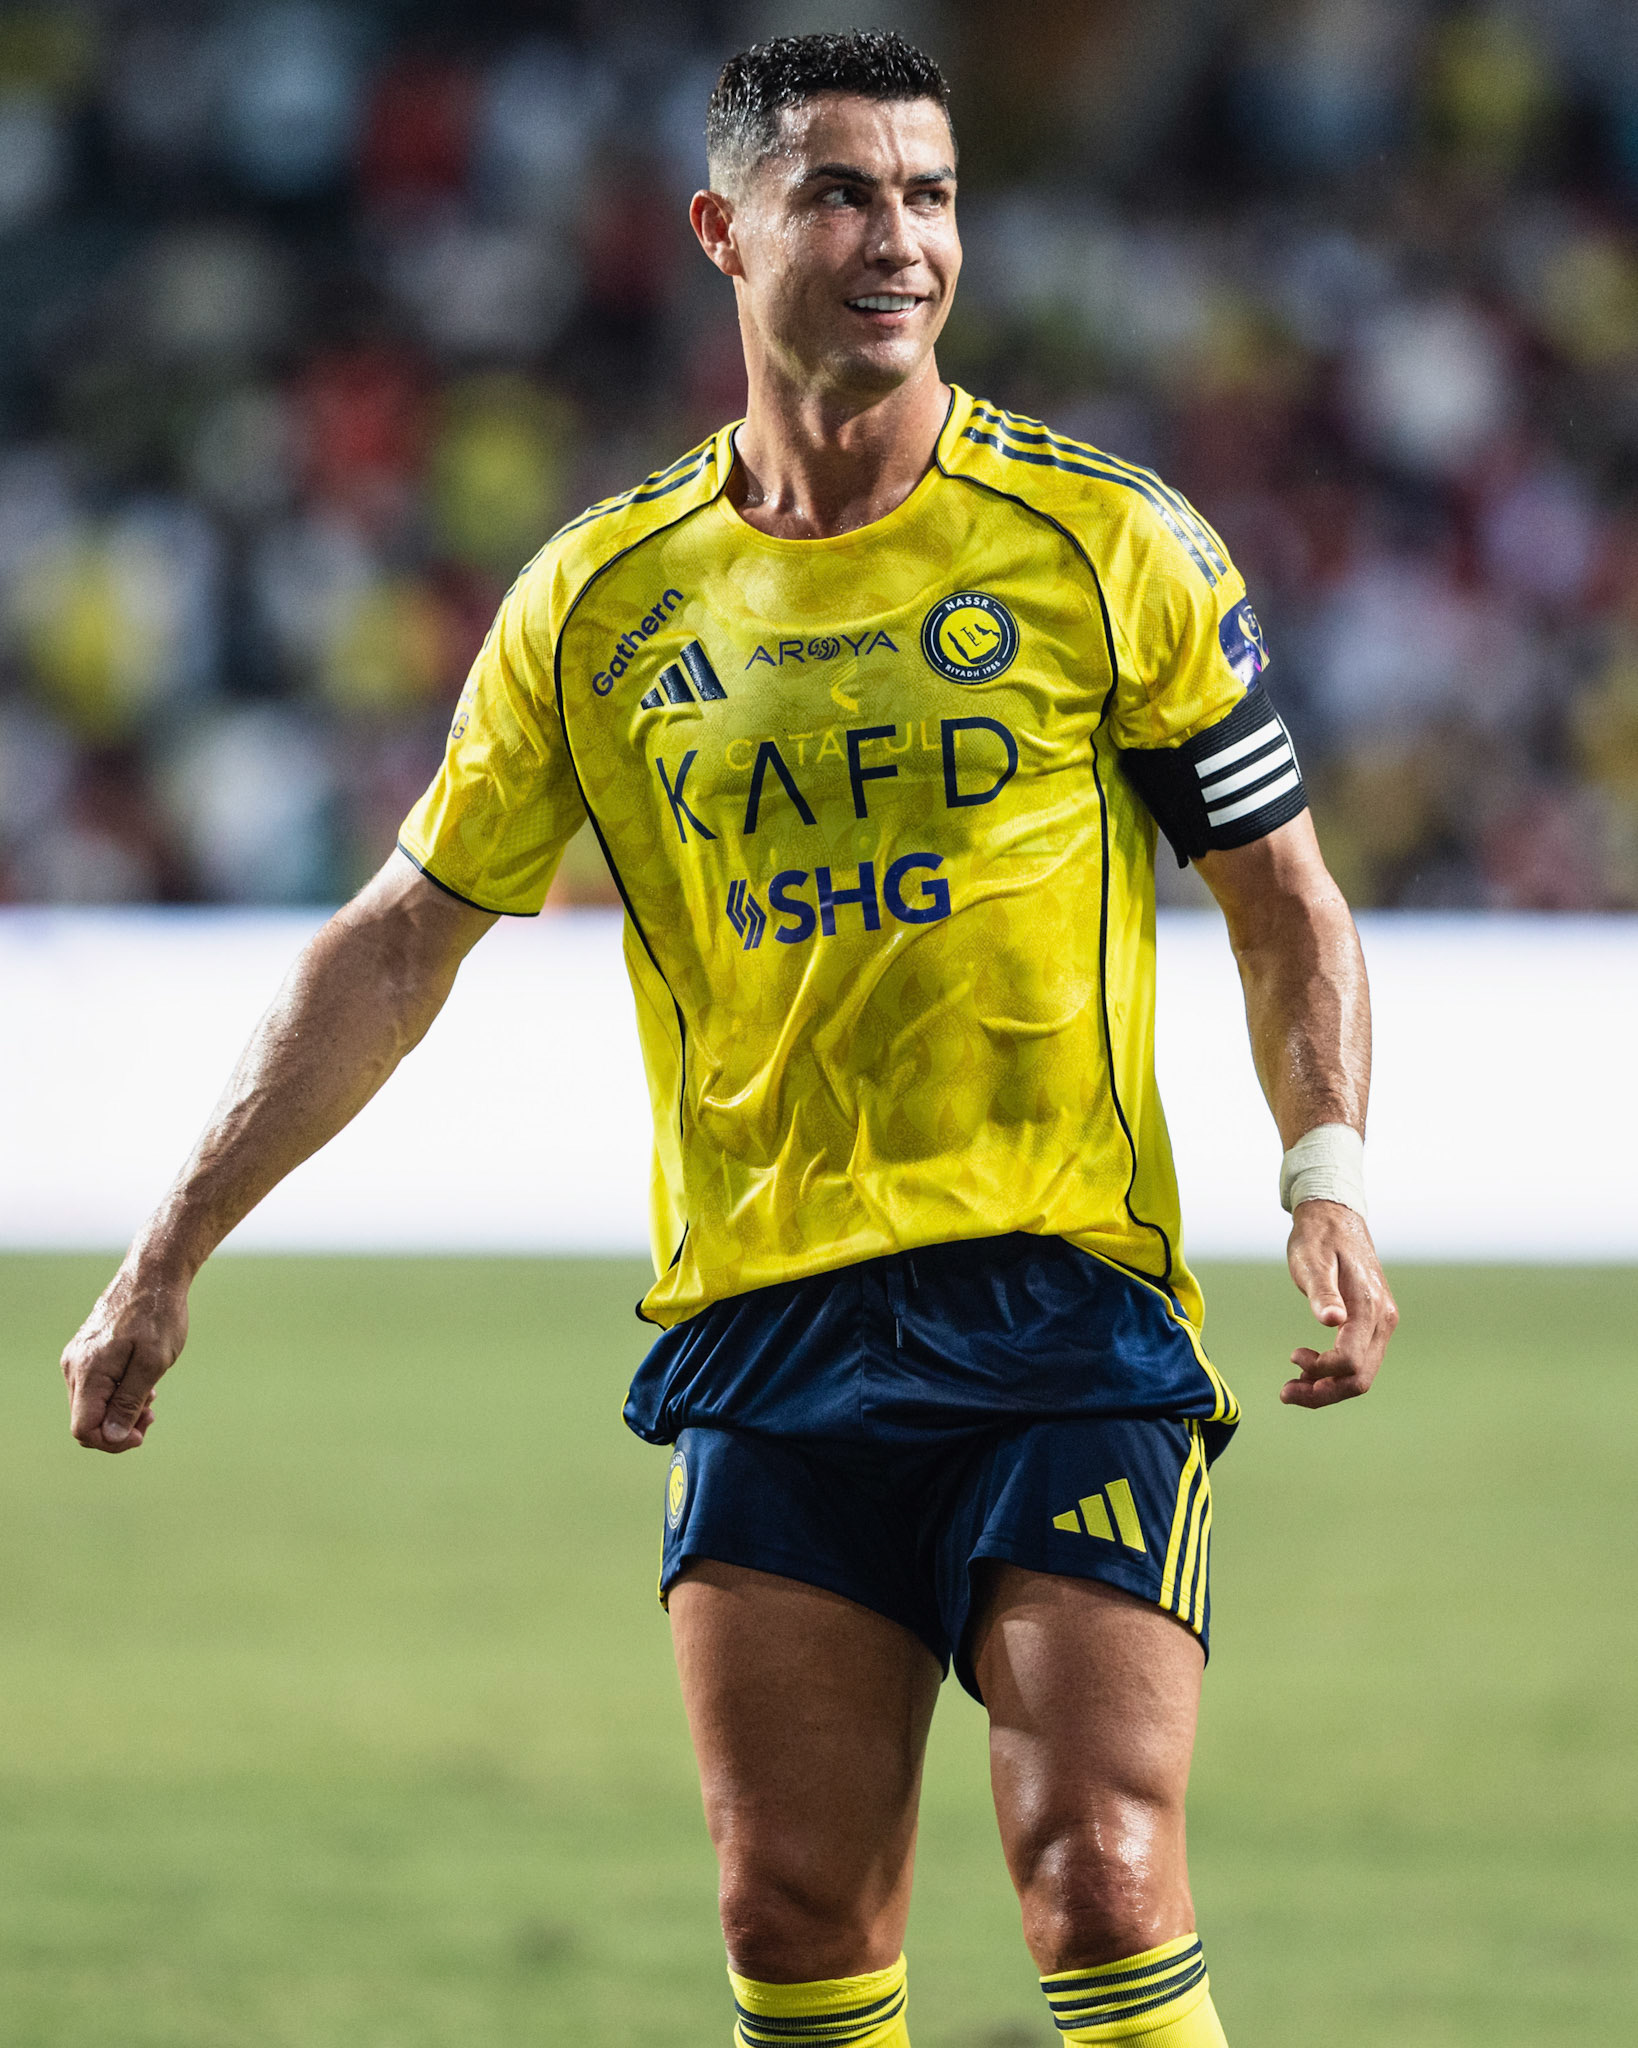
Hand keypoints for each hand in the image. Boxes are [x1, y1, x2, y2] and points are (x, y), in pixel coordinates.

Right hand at [60, 1257, 189, 1451]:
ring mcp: (78, 1358)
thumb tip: (113, 1437)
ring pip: (92, 1404)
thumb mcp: (153, 1363)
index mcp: (89, 1372)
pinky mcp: (87, 1352)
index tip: (143, 1434)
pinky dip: (118, 1393)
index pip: (84, 1429)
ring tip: (151, 1396)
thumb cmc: (158, 1315)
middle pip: (86, 1420)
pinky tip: (142, 1383)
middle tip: (152, 1413)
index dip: (112, 1442)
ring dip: (121, 1410)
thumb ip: (130, 1401)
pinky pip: (96, 1387)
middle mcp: (74, 1367)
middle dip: (119, 1426)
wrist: (153, 1275)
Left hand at [1282, 1201, 1396, 1408]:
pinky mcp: (1373, 1322)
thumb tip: (1332, 1321)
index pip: (1350, 1360)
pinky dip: (1334, 1373)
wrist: (1335, 1217)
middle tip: (1285, 1393)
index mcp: (1369, 1307)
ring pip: (1361, 1373)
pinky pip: (1359, 1359)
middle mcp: (1383, 1319)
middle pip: (1360, 1377)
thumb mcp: (1312, 1261)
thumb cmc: (1319, 1238)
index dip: (1320, 1372)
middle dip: (1323, 1392)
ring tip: (1293, 1387)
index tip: (1291, 1360)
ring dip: (1328, 1387)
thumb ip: (1322, 1293)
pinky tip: (1308, 1371)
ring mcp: (1381, 1322)